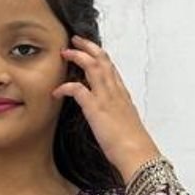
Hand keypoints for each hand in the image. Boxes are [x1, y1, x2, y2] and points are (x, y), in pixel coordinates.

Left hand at [52, 34, 161, 181]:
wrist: (138, 154)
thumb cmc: (133, 145)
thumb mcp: (126, 125)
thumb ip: (117, 116)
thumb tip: (111, 119)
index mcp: (122, 95)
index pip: (111, 68)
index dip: (99, 56)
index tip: (90, 50)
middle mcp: (115, 91)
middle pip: (102, 59)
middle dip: (88, 46)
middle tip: (75, 40)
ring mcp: (106, 98)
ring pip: (92, 66)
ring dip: (77, 56)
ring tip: (65, 53)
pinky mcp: (96, 108)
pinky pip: (77, 89)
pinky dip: (65, 87)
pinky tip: (57, 91)